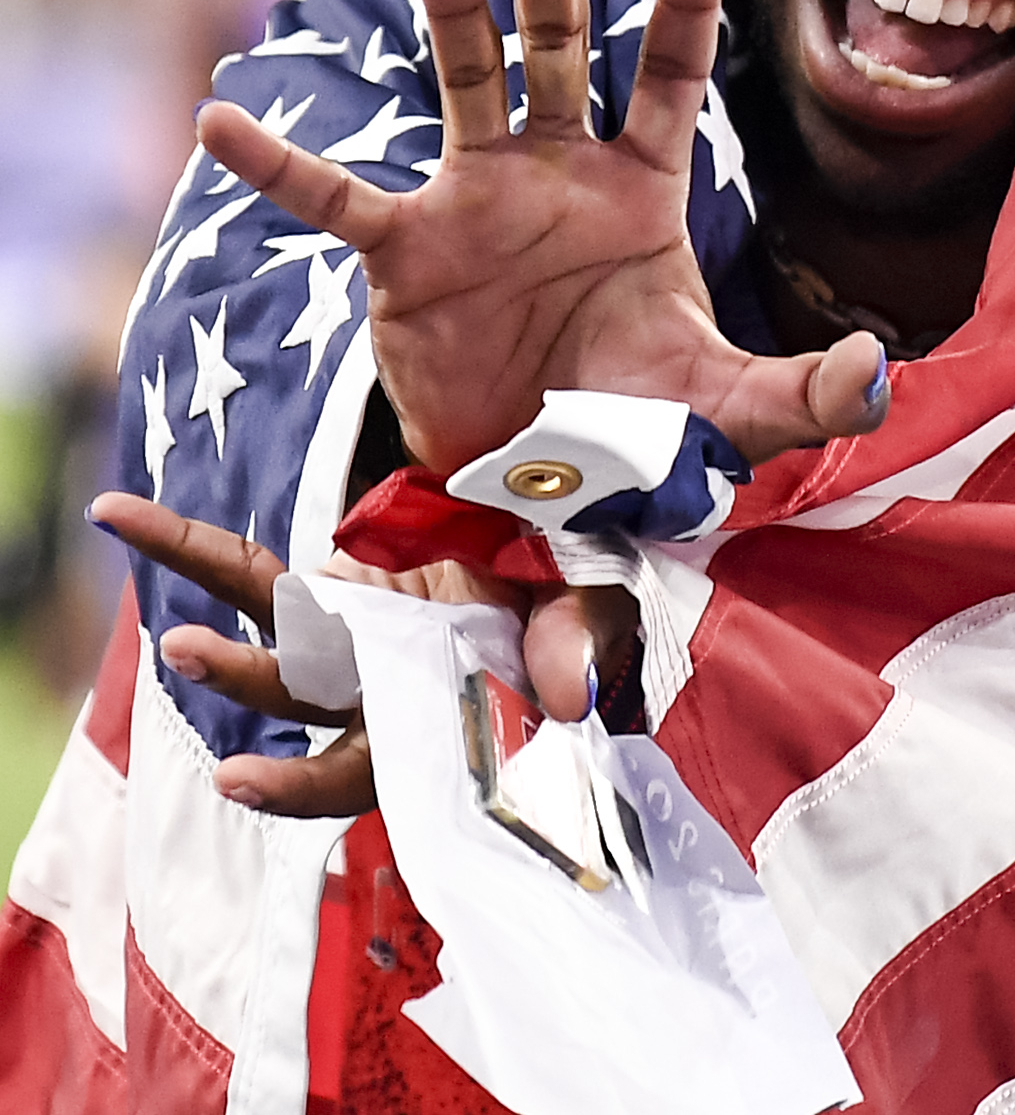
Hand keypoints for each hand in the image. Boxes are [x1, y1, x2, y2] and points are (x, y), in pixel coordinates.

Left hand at [92, 491, 637, 817]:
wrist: (556, 543)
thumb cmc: (579, 605)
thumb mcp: (602, 615)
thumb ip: (584, 646)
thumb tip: (563, 694)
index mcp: (438, 715)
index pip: (360, 771)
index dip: (297, 786)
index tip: (236, 782)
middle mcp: (379, 695)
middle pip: (307, 708)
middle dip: (255, 705)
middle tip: (205, 698)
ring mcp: (347, 645)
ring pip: (273, 654)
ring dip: (221, 652)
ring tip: (177, 638)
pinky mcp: (329, 590)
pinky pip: (250, 573)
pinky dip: (187, 548)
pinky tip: (123, 518)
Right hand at [195, 0, 884, 473]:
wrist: (537, 480)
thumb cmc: (635, 424)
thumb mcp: (732, 410)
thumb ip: (811, 391)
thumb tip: (885, 377)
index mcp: (642, 190)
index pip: (668, 78)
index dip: (682, 9)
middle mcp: (559, 173)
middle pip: (562, 52)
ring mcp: (477, 202)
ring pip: (467, 86)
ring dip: (455, 19)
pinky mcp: (408, 255)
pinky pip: (336, 199)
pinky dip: (281, 165)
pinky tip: (221, 122)